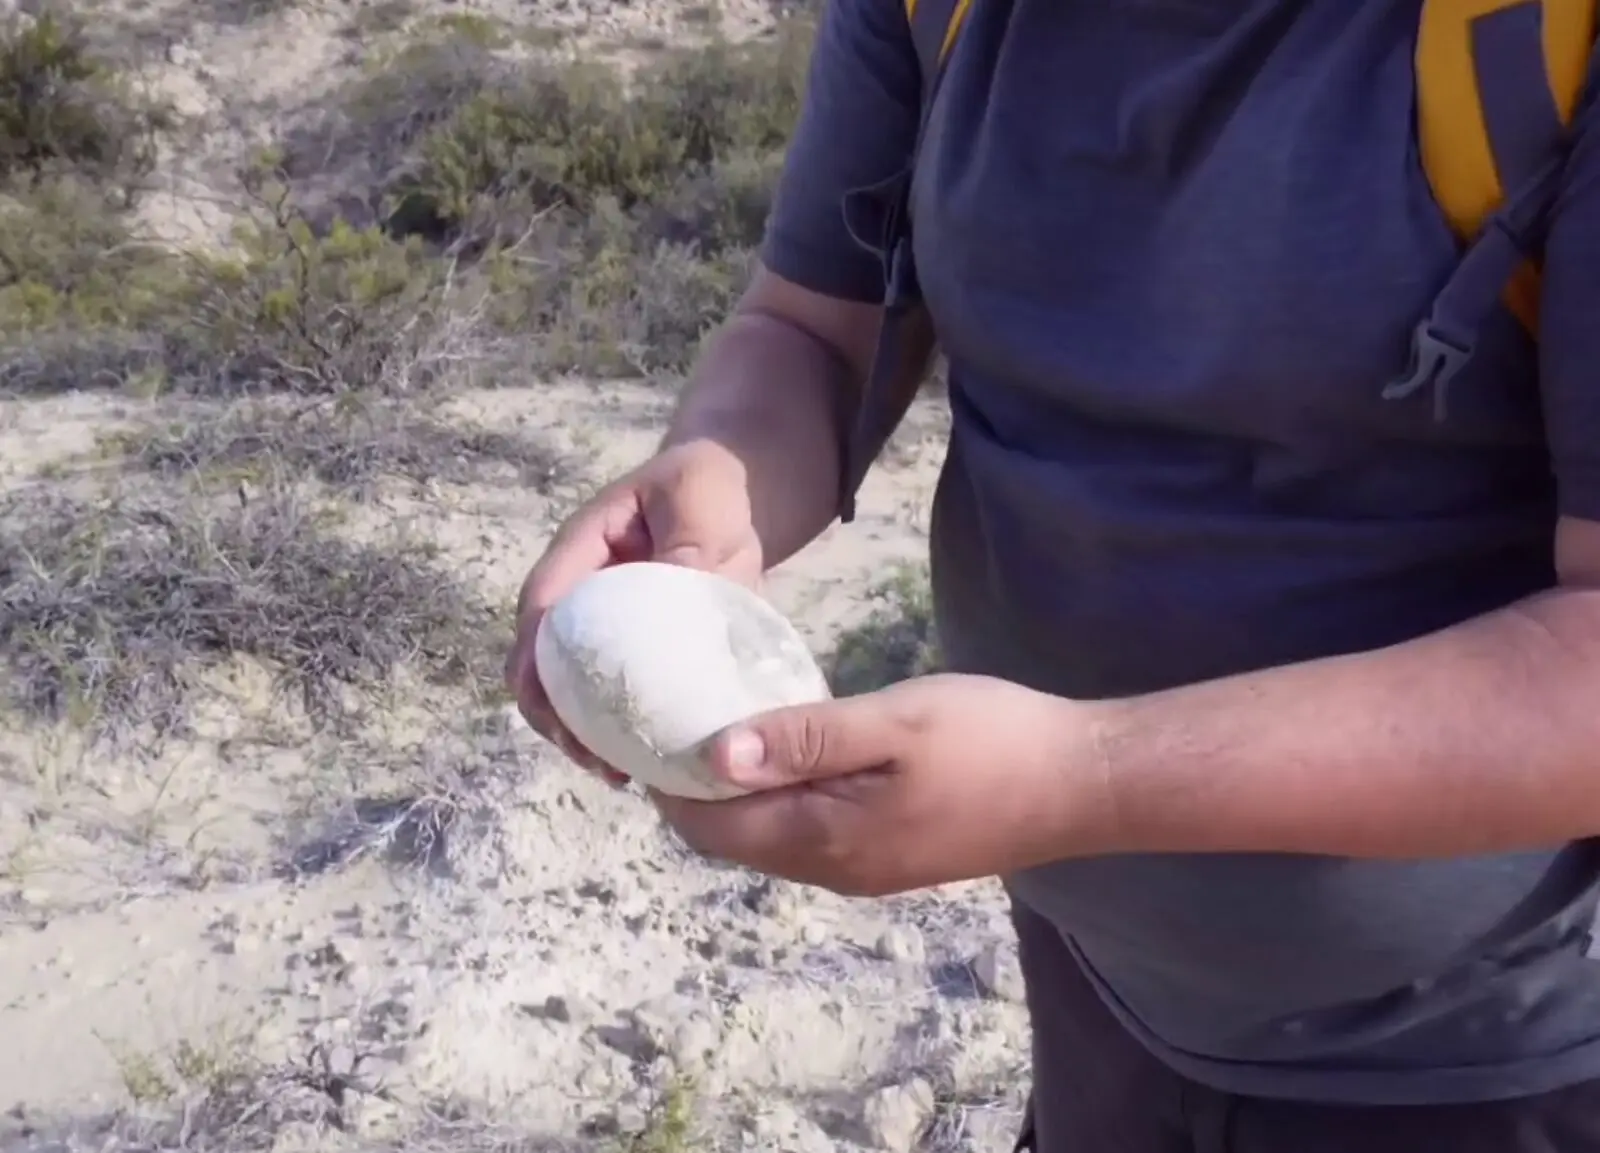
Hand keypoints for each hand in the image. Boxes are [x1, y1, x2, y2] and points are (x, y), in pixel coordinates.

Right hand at [506, 440, 764, 784]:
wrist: (725, 496)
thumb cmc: (707, 488)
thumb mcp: (703, 496)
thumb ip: (688, 539)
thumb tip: (673, 596)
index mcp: (581, 549)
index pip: (542, 606)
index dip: (538, 661)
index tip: (557, 711)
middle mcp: (578, 593)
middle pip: (539, 661)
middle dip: (552, 714)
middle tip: (593, 758)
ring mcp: (600, 628)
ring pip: (568, 689)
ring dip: (581, 734)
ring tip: (618, 774)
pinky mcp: (628, 654)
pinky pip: (609, 698)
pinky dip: (618, 732)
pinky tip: (646, 766)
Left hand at [652, 674, 1119, 895]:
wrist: (1084, 784)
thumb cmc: (993, 740)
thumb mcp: (895, 722)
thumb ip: (804, 737)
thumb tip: (713, 754)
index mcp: (826, 840)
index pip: (713, 826)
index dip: (668, 785)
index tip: (643, 728)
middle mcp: (835, 871)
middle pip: (733, 840)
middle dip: (692, 793)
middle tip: (671, 720)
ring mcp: (866, 871)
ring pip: (769, 840)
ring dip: (735, 797)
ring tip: (718, 727)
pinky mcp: (892, 858)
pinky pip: (806, 837)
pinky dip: (777, 800)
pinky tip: (786, 752)